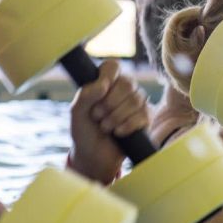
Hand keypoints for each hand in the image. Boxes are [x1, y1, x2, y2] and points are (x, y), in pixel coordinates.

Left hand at [68, 59, 149, 184]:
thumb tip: (103, 85)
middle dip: (109, 103)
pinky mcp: (145, 118)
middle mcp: (123, 89)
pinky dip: (126, 126)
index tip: (100, 91)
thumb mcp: (77, 113)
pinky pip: (142, 115)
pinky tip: (117, 133)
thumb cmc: (84, 131)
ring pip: (135, 100)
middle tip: (96, 116)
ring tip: (104, 127)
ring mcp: (136, 103)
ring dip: (116, 117)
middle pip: (127, 83)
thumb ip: (85, 95)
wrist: (93, 156)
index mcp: (106, 81)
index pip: (113, 66)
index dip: (107, 76)